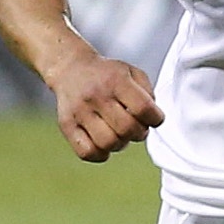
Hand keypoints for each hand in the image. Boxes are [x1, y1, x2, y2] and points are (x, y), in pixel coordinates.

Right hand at [48, 50, 163, 162]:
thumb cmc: (106, 75)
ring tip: (121, 135)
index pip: (143, 108)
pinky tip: (104, 144)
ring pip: (108, 143)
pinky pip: (87, 152)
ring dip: (121, 144)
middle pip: (127, 128)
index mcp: (115, 80)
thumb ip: (148, 93)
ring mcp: (80, 112)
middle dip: (139, 133)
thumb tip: (153, 119)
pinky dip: (101, 154)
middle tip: (137, 128)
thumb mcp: (131, 72)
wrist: (70, 68)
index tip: (155, 118)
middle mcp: (96, 95)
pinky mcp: (67, 125)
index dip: (155, 119)